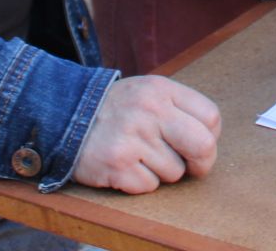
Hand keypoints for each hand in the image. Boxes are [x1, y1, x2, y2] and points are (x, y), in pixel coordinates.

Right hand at [72, 76, 220, 193]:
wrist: (64, 115)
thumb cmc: (117, 109)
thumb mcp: (148, 92)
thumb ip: (179, 108)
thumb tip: (211, 139)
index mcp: (162, 90)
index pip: (211, 117)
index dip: (210, 136)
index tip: (198, 144)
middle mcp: (149, 110)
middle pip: (203, 146)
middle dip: (202, 163)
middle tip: (192, 167)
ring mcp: (133, 138)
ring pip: (174, 172)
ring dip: (161, 171)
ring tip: (139, 155)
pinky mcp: (117, 165)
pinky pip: (149, 186)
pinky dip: (140, 182)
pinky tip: (125, 165)